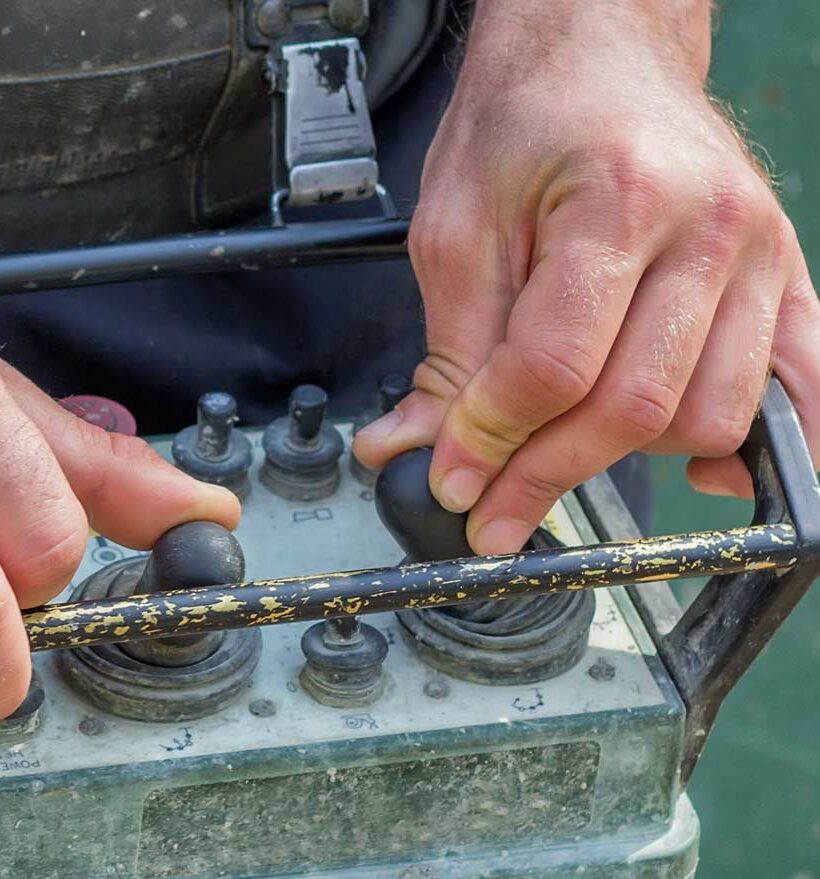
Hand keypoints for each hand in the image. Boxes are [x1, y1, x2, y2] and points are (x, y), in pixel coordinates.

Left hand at [352, 0, 819, 553]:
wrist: (603, 51)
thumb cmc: (528, 122)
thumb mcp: (456, 226)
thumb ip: (448, 348)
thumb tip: (415, 449)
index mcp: (622, 201)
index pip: (555, 365)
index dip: (494, 438)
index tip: (453, 477)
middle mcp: (711, 230)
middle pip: (636, 404)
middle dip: (548, 472)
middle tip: (491, 510)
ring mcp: (764, 256)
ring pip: (712, 415)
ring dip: (628, 460)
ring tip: (559, 457)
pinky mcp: (789, 278)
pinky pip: (801, 387)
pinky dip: (758, 447)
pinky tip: (705, 476)